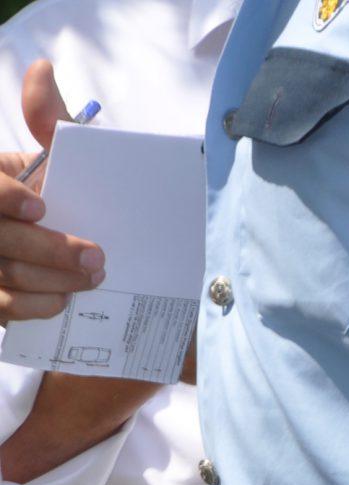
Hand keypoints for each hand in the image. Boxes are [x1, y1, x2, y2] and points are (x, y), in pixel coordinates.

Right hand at [0, 61, 104, 320]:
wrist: (72, 255)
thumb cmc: (62, 198)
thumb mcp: (59, 160)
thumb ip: (50, 122)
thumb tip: (42, 70)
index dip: (3, 196)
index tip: (41, 207)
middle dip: (48, 249)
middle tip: (97, 257)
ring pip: (2, 274)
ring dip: (51, 280)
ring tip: (94, 278)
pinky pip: (0, 306)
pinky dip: (35, 306)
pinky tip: (64, 301)